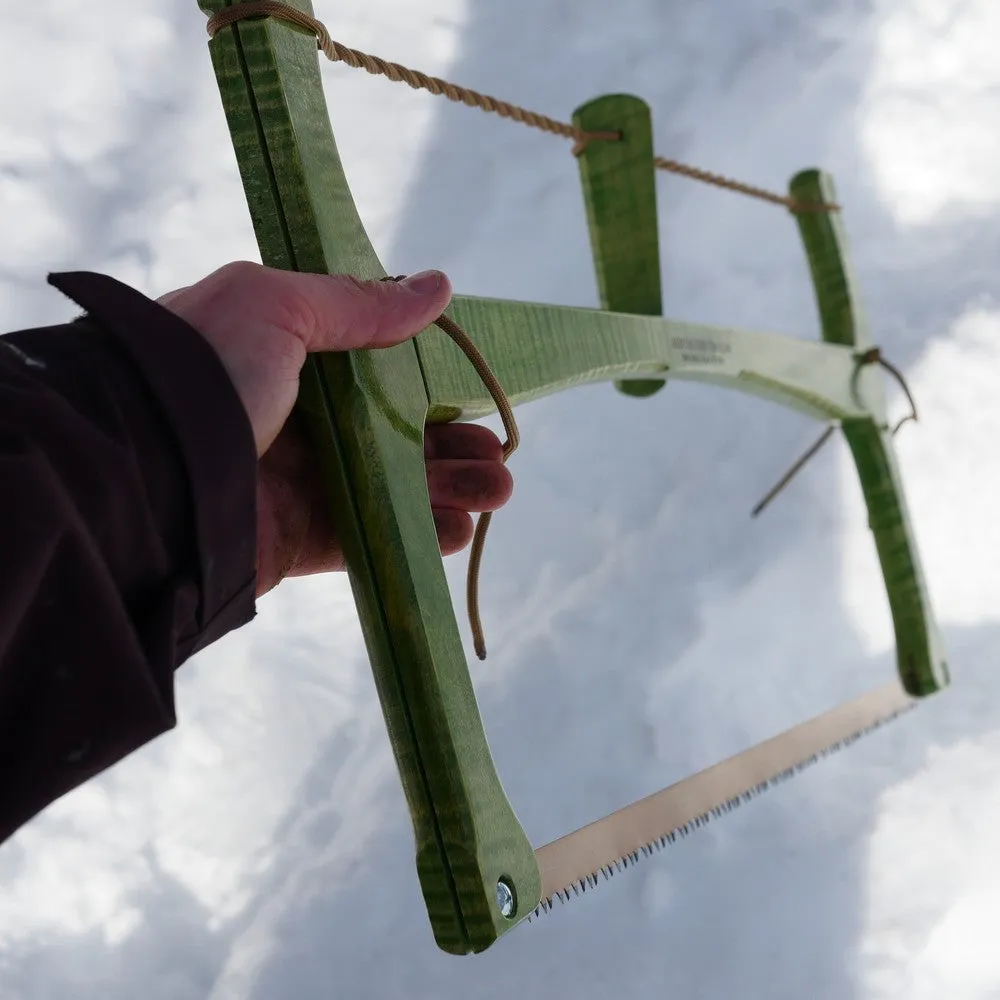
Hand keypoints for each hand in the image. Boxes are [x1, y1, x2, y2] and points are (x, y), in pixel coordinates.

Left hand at [159, 261, 511, 596]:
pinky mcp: (297, 539)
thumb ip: (358, 304)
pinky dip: (418, 537)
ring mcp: (299, 483)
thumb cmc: (206, 371)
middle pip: (395, 434)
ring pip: (393, 489)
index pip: (375, 372)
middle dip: (454, 444)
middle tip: (497, 456)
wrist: (143, 470)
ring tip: (496, 492)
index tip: (472, 392)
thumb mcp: (277, 308)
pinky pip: (370, 539)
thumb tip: (437, 286)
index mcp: (288, 361)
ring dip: (451, 490)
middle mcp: (297, 421)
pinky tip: (459, 531)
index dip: (429, 382)